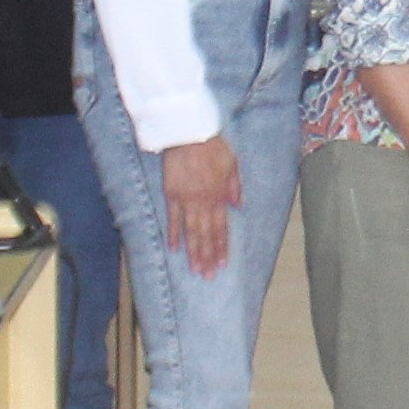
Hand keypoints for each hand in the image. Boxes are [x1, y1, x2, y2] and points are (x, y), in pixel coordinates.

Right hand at [158, 136, 244, 272]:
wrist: (187, 132)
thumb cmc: (211, 145)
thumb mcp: (232, 163)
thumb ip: (234, 186)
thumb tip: (237, 206)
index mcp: (219, 195)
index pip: (222, 227)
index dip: (222, 246)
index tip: (223, 263)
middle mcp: (203, 201)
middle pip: (206, 234)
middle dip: (208, 256)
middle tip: (209, 276)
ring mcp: (186, 200)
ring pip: (191, 231)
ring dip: (194, 252)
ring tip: (196, 269)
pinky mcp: (170, 194)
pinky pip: (173, 218)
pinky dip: (173, 234)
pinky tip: (175, 249)